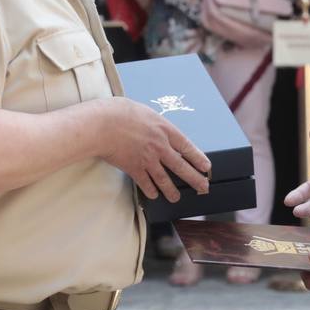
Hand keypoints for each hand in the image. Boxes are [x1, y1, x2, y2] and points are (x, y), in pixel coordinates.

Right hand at [95, 98, 210, 201]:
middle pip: (181, 167)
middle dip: (195, 180)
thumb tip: (155, 126)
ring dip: (172, 191)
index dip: (199, 159)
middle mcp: (160, 147)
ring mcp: (148, 160)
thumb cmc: (119, 112)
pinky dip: (151, 191)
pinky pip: (145, 184)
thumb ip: (153, 122)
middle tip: (203, 188)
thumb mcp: (144, 111)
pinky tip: (154, 195)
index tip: (206, 167)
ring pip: (165, 180)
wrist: (102, 124)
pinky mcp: (134, 169)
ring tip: (176, 198)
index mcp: (165, 130)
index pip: (188, 147)